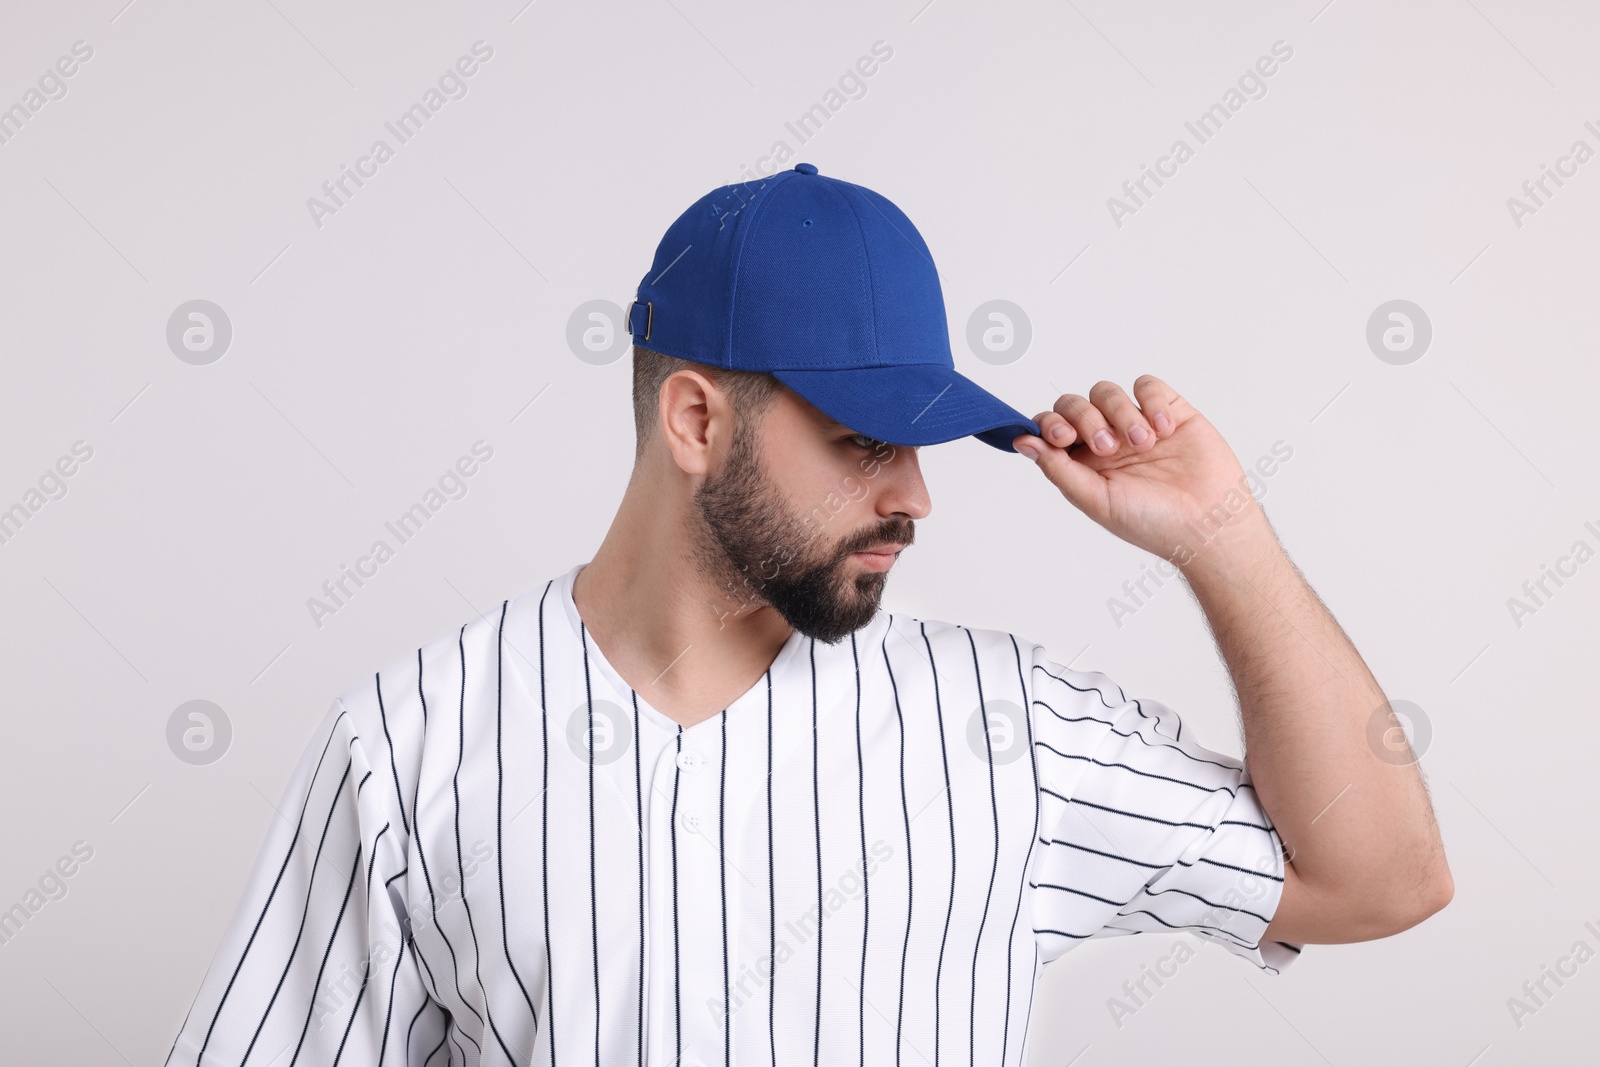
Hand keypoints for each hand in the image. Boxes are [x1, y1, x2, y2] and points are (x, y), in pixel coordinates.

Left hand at [1011, 376, 1270, 567]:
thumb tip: (1021, 441)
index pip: (1052, 426)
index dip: (1051, 424)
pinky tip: (1163, 429)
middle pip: (1076, 403)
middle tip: (1107, 447)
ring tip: (1143, 444)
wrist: (1209, 524)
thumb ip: (1058, 469)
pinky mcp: (1170, 411)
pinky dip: (1151, 402)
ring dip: (1121, 414)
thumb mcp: (1096, 500)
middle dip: (1085, 418)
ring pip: (1108, 392)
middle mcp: (1106, 439)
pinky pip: (1147, 386)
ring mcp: (1137, 423)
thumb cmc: (1152, 523)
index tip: (1062, 437)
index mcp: (1082, 462)